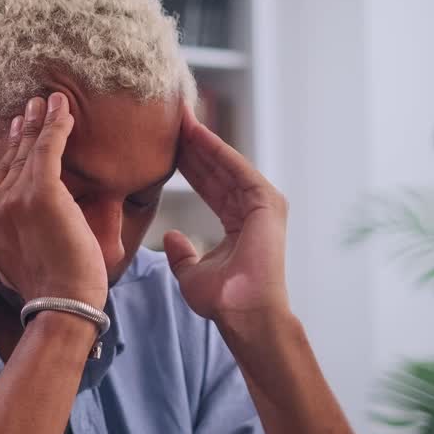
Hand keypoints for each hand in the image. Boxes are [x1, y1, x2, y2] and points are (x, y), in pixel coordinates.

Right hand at [0, 94, 108, 308]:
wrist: (61, 305)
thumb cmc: (53, 291)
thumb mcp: (19, 261)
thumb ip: (14, 238)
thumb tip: (25, 229)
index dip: (9, 153)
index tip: (17, 132)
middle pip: (9, 161)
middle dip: (23, 131)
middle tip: (31, 108)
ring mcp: (12, 199)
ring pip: (28, 151)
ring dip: (40, 121)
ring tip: (49, 101)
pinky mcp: (40, 192)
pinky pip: (49, 148)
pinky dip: (58, 125)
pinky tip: (64, 109)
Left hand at [164, 102, 289, 323]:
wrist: (243, 314)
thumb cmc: (223, 301)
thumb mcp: (191, 274)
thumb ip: (182, 254)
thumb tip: (170, 236)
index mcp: (238, 224)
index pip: (209, 186)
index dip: (188, 165)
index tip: (165, 145)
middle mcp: (252, 210)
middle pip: (218, 170)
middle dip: (194, 146)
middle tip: (170, 120)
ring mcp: (262, 205)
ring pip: (227, 165)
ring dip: (204, 142)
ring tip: (179, 119)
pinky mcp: (268, 203)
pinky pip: (238, 170)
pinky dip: (218, 151)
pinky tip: (198, 133)